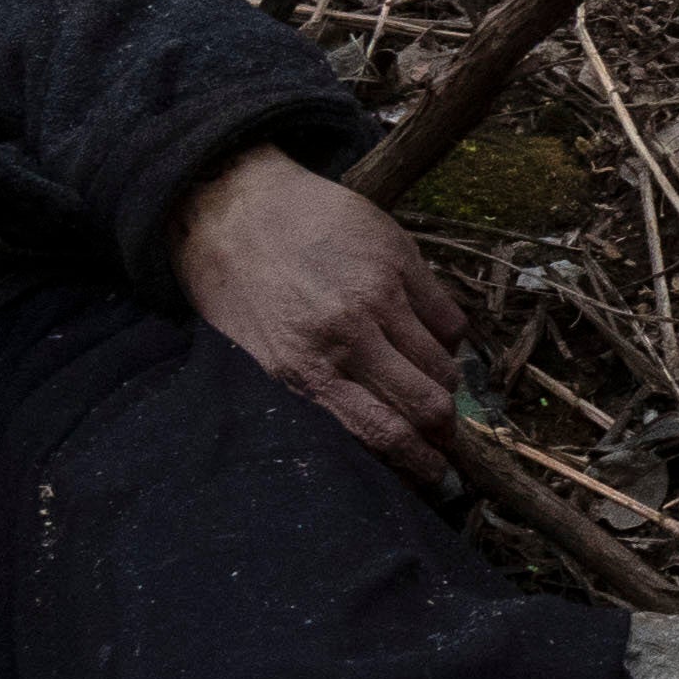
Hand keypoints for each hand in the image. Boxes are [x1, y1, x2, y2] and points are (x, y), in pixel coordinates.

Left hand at [174, 147, 459, 464]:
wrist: (228, 202)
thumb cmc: (229, 286)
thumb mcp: (246, 355)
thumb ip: (301, 394)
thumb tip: (357, 437)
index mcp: (300, 371)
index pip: (383, 434)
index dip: (418, 464)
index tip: (432, 476)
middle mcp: (345, 337)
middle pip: (426, 405)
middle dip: (442, 433)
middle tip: (443, 438)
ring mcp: (379, 295)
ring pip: (444, 364)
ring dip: (446, 385)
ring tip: (436, 387)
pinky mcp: (401, 259)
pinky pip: (449, 318)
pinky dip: (449, 339)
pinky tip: (433, 340)